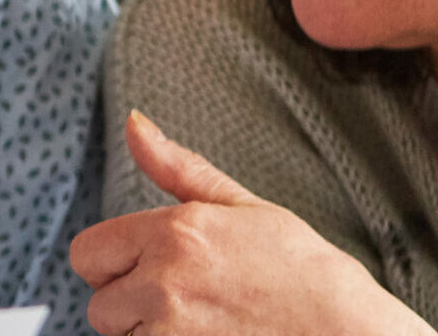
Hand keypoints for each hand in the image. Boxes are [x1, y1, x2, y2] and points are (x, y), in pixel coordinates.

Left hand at [68, 111, 437, 335]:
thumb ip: (178, 169)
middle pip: (99, 304)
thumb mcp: (245, 207)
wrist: (351, 335)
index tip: (145, 269)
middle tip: (184, 300)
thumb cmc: (305, 273)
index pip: (87, 253)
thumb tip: (134, 123)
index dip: (113, 263)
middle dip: (130, 303)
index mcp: (174, 233)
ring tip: (205, 323)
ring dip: (149, 333)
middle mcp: (164, 283)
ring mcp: (170, 332)